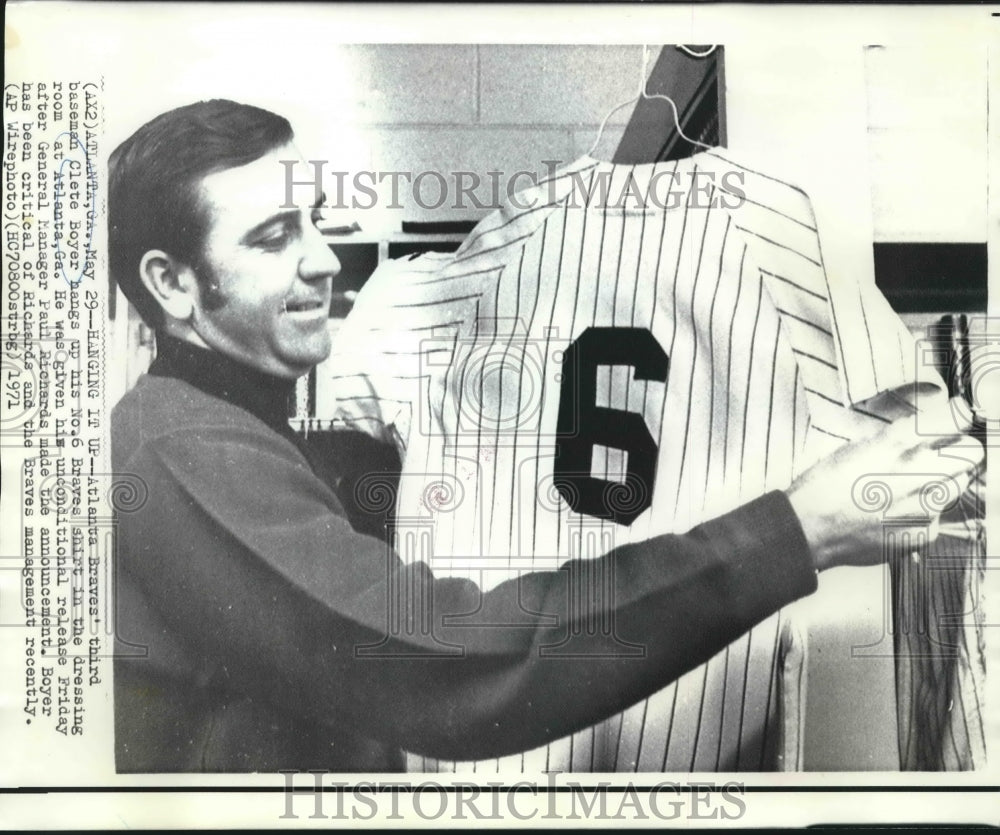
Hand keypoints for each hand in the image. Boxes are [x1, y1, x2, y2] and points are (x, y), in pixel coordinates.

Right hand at [787, 396, 983, 572]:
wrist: (810, 529)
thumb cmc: (825, 487)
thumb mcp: (854, 447)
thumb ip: (894, 439)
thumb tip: (924, 432)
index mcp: (896, 444)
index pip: (952, 421)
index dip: (956, 417)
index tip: (957, 417)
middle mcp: (917, 473)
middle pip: (970, 454)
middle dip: (960, 451)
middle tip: (946, 455)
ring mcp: (924, 506)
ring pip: (957, 485)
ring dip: (942, 482)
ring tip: (909, 489)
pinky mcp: (923, 532)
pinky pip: (938, 516)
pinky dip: (924, 512)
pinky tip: (895, 513)